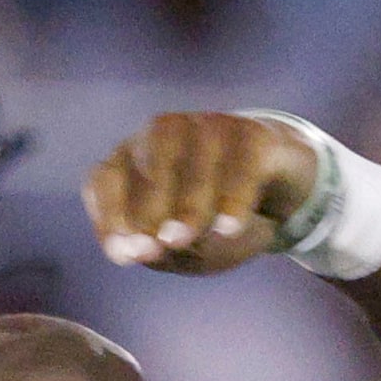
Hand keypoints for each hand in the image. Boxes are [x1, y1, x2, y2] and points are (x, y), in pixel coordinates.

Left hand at [82, 112, 321, 274]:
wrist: (277, 199)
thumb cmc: (211, 227)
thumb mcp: (183, 251)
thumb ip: (159, 251)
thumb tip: (141, 251)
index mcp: (129, 163)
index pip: (103, 181)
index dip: (109, 216)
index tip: (125, 254)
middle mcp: (163, 135)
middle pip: (150, 166)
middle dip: (150, 208)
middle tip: (159, 244)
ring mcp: (207, 126)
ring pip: (193, 161)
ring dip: (187, 202)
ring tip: (185, 238)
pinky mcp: (251, 132)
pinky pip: (239, 162)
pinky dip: (233, 196)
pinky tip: (228, 227)